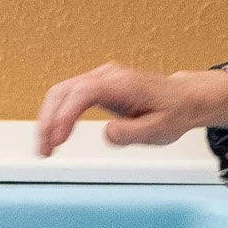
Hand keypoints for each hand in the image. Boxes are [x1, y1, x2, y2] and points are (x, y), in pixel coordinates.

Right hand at [37, 64, 227, 155]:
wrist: (184, 99)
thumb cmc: (173, 114)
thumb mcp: (160, 130)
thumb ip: (132, 133)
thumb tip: (106, 133)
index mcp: (122, 84)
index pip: (83, 93)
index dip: (66, 116)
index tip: (58, 141)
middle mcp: (107, 75)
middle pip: (63, 91)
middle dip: (48, 122)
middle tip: (44, 152)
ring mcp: (100, 78)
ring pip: (60, 93)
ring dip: (47, 120)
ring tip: (45, 150)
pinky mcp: (96, 86)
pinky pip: (67, 97)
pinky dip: (55, 116)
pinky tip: (53, 137)